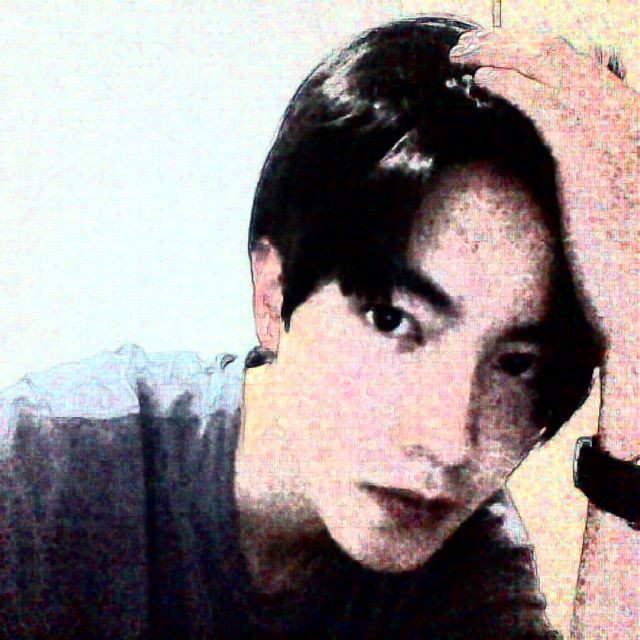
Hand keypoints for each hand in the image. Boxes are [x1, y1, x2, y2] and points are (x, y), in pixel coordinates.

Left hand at [450, 29, 639, 350]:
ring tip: (461, 54)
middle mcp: (627, 123)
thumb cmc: (620, 266)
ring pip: (553, 74)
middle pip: (565, 61)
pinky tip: (481, 79)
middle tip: (467, 47)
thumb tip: (560, 149)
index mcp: (630, 129)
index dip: (535, 55)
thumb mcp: (603, 203)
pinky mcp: (589, 164)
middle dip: (510, 45)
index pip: (582, 71)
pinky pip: (546, 106)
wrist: (639, 307)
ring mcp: (613, 140)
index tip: (494, 56)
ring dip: (501, 55)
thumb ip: (585, 167)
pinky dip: (511, 84)